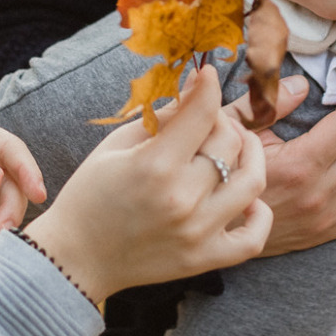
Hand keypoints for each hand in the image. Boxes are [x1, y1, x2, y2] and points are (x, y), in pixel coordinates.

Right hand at [21, 65, 269, 301]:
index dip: (209, 85)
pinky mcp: (204, 259)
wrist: (75, 259)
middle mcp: (182, 198)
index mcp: (155, 165)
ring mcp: (197, 232)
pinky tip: (246, 200)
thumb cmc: (89, 196)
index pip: (203, 112)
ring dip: (251, 156)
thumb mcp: (117, 145)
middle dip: (223, 121)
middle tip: (208, 120)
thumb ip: (162, 116)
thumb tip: (197, 87)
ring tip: (237, 148)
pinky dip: (260, 216)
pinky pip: (253, 237)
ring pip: (253, 181)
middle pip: (230, 142)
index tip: (207, 76)